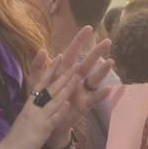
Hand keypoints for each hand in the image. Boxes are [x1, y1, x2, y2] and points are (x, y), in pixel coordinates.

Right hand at [0, 55, 78, 148]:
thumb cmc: (16, 137)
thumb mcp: (25, 117)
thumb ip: (33, 108)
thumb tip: (40, 100)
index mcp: (30, 104)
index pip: (41, 82)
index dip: (51, 70)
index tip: (59, 57)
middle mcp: (34, 107)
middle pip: (51, 88)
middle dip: (64, 76)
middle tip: (76, 63)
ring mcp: (38, 117)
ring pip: (54, 100)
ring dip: (66, 88)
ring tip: (77, 77)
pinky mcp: (41, 130)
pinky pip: (52, 119)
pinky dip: (59, 111)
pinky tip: (67, 104)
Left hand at [33, 26, 113, 142]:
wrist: (45, 120)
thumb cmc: (43, 99)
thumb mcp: (37, 83)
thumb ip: (38, 67)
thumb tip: (42, 50)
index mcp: (64, 70)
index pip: (72, 52)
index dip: (79, 41)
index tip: (88, 28)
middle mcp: (76, 78)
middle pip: (88, 63)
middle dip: (97, 52)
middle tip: (107, 41)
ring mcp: (82, 90)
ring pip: (94, 78)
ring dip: (102, 71)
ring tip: (111, 62)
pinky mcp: (84, 104)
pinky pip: (94, 98)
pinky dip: (102, 94)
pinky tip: (109, 88)